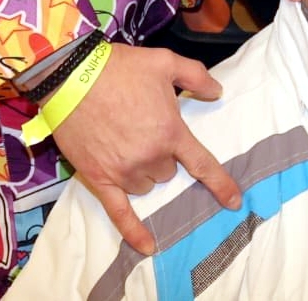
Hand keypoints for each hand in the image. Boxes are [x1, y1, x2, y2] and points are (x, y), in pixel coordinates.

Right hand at [50, 44, 242, 252]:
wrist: (72, 76)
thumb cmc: (120, 68)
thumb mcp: (165, 61)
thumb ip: (196, 77)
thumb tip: (217, 93)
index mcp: (170, 132)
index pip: (203, 165)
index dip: (221, 184)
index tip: (235, 202)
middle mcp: (150, 157)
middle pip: (167, 172)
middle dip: (162, 155)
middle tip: (144, 128)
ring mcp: (124, 171)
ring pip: (146, 185)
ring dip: (144, 171)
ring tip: (126, 143)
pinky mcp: (99, 178)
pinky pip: (120, 213)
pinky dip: (134, 231)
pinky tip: (147, 246)